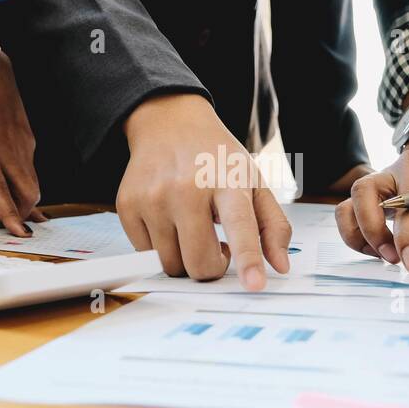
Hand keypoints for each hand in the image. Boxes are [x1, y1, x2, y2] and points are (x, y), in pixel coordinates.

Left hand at [0, 29, 44, 237]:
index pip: (0, 191)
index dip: (9, 216)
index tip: (16, 234)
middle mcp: (9, 150)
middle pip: (28, 194)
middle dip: (21, 215)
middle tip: (4, 226)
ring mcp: (23, 145)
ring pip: (34, 184)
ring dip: (24, 201)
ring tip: (9, 210)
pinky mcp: (28, 139)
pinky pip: (30, 169)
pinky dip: (23, 183)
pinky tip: (10, 183)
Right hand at [118, 94, 291, 290]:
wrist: (169, 123)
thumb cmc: (216, 158)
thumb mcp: (255, 182)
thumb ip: (273, 225)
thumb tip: (280, 265)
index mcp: (227, 181)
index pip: (240, 224)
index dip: (248, 258)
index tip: (255, 284)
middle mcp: (186, 188)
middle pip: (199, 262)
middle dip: (211, 267)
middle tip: (218, 248)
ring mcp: (153, 197)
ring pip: (171, 264)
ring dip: (185, 258)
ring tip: (193, 230)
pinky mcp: (127, 205)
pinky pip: (146, 253)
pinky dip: (161, 247)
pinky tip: (170, 223)